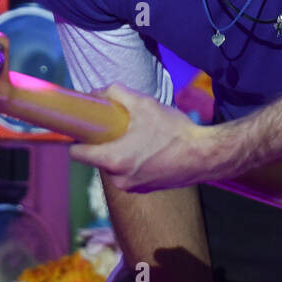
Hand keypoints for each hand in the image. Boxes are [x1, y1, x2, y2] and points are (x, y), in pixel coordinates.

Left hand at [69, 83, 226, 191]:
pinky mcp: (144, 189)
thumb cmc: (174, 132)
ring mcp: (132, 187)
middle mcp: (119, 179)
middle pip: (97, 158)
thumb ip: (116, 93)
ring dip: (119, 152)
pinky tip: (149, 148)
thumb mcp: (144, 104)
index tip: (84, 128)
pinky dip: (133, 161)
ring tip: (139, 137)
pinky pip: (128, 173)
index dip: (77, 138)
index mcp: (114, 160)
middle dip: (104, 143)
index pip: (77, 154)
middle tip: (118, 127)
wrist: (204, 156)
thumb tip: (97, 92)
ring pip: (113, 165)